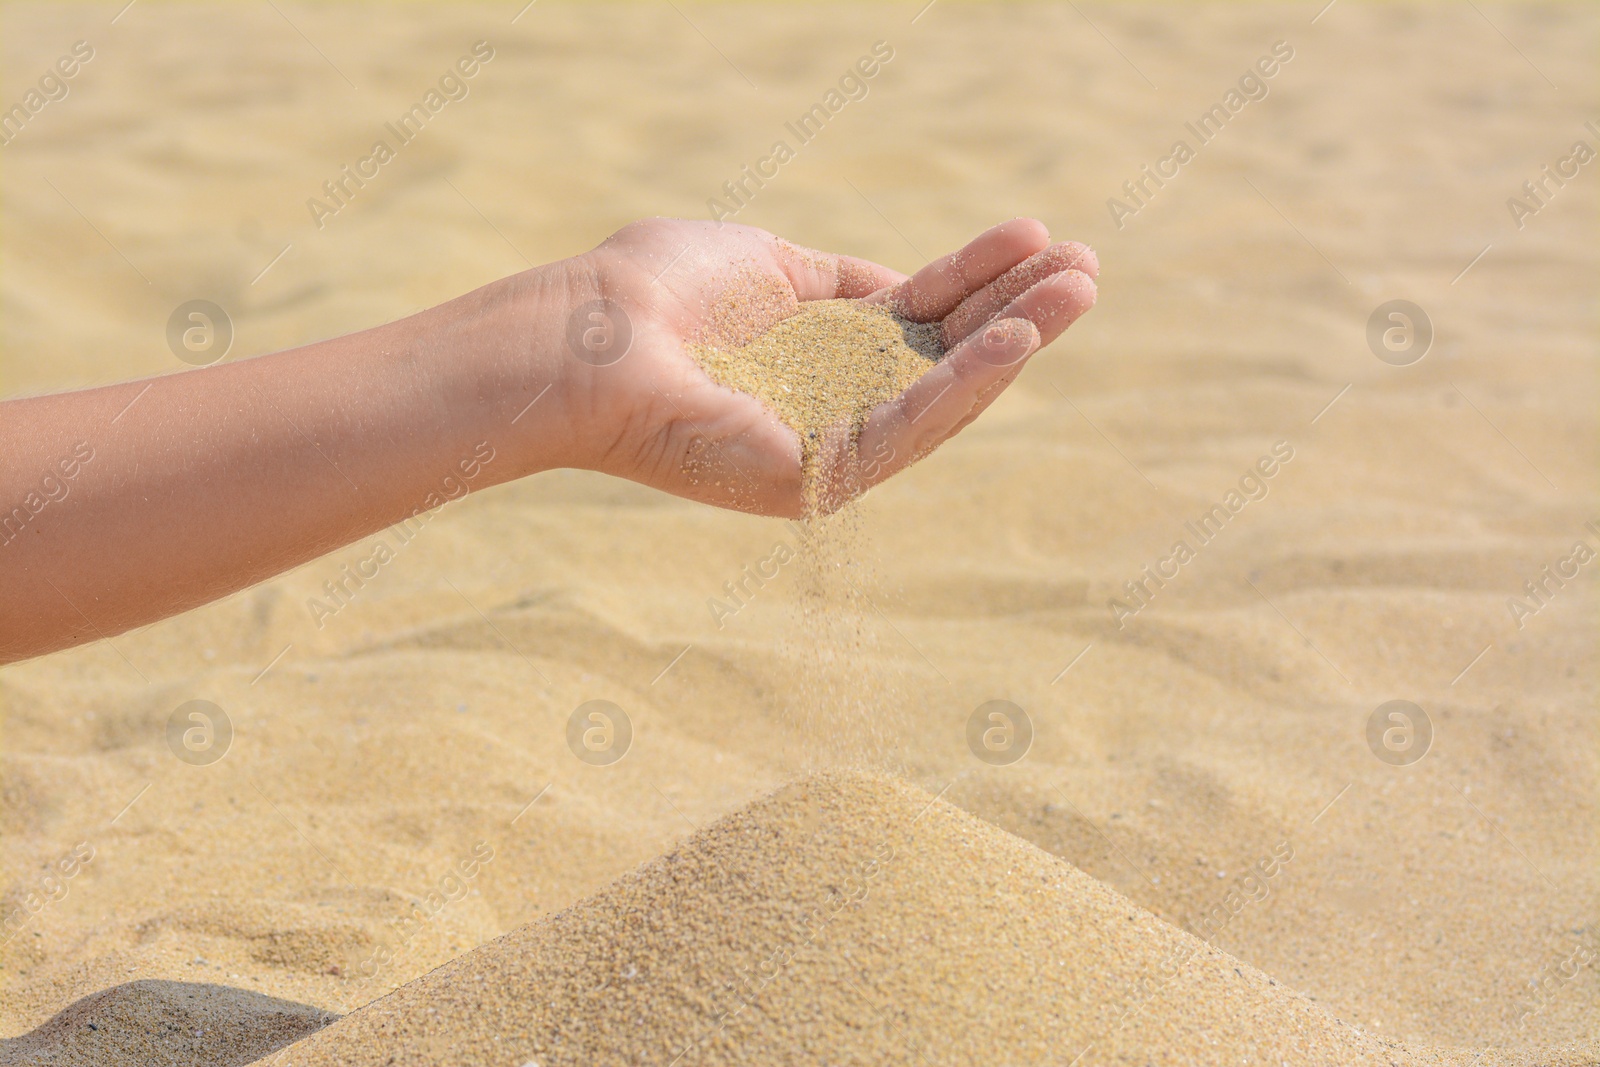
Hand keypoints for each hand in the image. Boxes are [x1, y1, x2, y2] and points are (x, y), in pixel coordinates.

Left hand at [557, 217, 1097, 516]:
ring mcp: (828, 451)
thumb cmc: (657, 290)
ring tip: (1077, 294)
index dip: (977, 277)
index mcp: (818, 355)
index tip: (1037, 240)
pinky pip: (906, 430)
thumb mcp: (770, 264)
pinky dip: (964, 386)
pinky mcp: (817, 481)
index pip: (917, 317)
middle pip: (943, 358)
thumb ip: (839, 279)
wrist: (591, 337)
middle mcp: (832, 408)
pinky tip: (1014, 339)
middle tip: (1089, 271)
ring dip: (1013, 345)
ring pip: (941, 398)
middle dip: (1016, 312)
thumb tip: (900, 283)